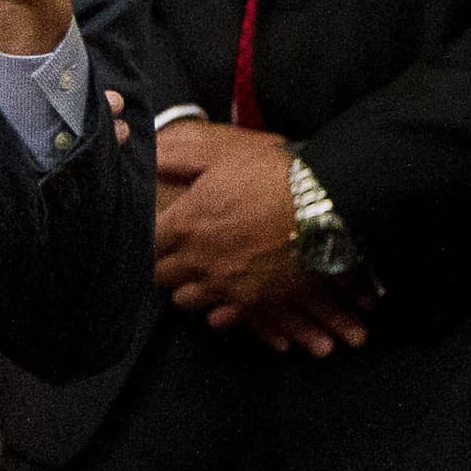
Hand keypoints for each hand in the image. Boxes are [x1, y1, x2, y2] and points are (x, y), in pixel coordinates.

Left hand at [151, 118, 373, 355]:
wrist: (324, 206)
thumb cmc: (274, 174)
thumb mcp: (225, 154)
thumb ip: (181, 158)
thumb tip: (152, 158)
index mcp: (185, 222)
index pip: (146, 242)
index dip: (152, 237)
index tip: (162, 232)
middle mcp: (197, 258)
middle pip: (160, 275)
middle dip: (166, 263)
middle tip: (179, 252)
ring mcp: (223, 283)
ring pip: (183, 300)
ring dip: (188, 286)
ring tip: (202, 272)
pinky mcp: (249, 299)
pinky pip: (218, 316)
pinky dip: (217, 308)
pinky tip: (226, 292)